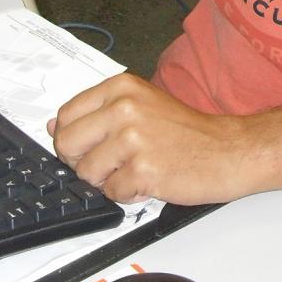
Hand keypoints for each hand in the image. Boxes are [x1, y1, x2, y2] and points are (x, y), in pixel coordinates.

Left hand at [48, 74, 248, 206]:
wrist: (228, 150)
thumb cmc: (187, 132)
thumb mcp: (142, 104)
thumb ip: (98, 112)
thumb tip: (52, 126)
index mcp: (121, 88)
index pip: (65, 116)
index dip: (73, 138)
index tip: (91, 145)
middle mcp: (124, 108)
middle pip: (66, 145)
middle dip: (84, 161)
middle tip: (113, 162)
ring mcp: (133, 139)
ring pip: (86, 174)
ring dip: (108, 180)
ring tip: (137, 168)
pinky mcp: (143, 170)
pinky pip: (112, 193)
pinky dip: (128, 194)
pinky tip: (150, 180)